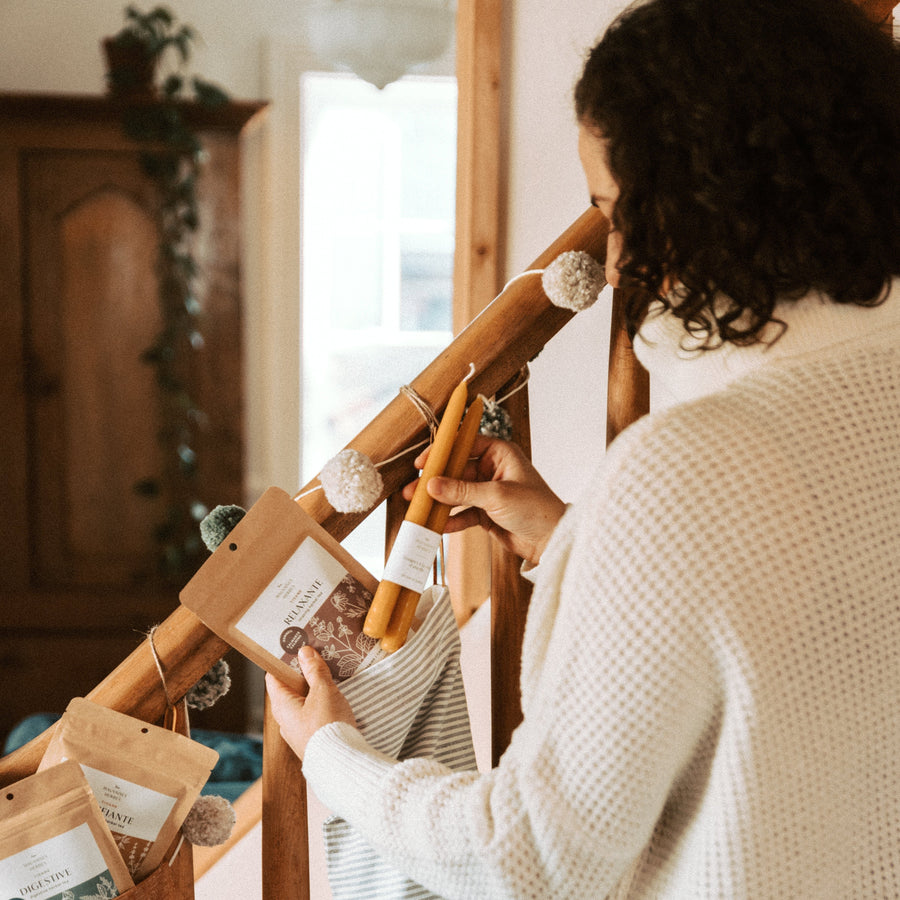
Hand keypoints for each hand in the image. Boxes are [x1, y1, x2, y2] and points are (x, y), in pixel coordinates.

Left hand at [265, 646, 355, 759]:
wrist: (341, 764)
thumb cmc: (327, 726)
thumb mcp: (323, 691)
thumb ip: (314, 671)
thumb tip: (304, 652)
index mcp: (282, 706)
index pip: (274, 677)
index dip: (283, 662)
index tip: (295, 649)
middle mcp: (285, 721)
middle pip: (290, 690)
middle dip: (303, 675)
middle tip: (318, 660)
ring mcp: (298, 733)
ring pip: (303, 705)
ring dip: (315, 691)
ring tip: (331, 678)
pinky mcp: (312, 741)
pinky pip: (313, 718)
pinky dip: (322, 706)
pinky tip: (336, 702)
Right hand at [404, 435, 565, 565]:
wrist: (552, 540)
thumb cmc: (536, 509)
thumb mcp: (496, 495)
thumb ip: (462, 490)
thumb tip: (431, 485)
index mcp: (500, 454)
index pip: (465, 445)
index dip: (443, 452)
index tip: (423, 462)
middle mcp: (493, 469)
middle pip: (457, 471)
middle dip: (435, 482)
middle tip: (414, 489)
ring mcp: (488, 492)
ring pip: (457, 493)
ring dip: (439, 502)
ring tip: (417, 508)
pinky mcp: (486, 513)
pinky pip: (463, 513)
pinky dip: (450, 519)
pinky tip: (436, 525)